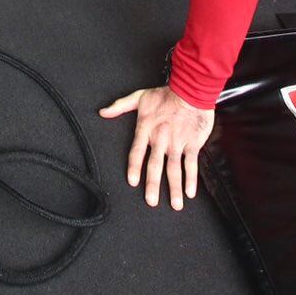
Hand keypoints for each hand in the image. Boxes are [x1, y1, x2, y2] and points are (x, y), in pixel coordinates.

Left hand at [101, 85, 214, 209]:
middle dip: (153, 185)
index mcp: (146, 129)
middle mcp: (161, 138)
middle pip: (155, 165)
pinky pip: (191, 164)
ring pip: (174, 169)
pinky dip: (191, 179)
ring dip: (174, 188)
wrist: (191, 90)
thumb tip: (103, 112)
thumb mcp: (139, 97)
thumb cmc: (166, 94)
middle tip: (151, 202)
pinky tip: (190, 192)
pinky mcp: (192, 143)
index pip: (137, 152)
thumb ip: (120, 106)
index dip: (134, 167)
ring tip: (175, 204)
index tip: (133, 182)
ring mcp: (177, 142)